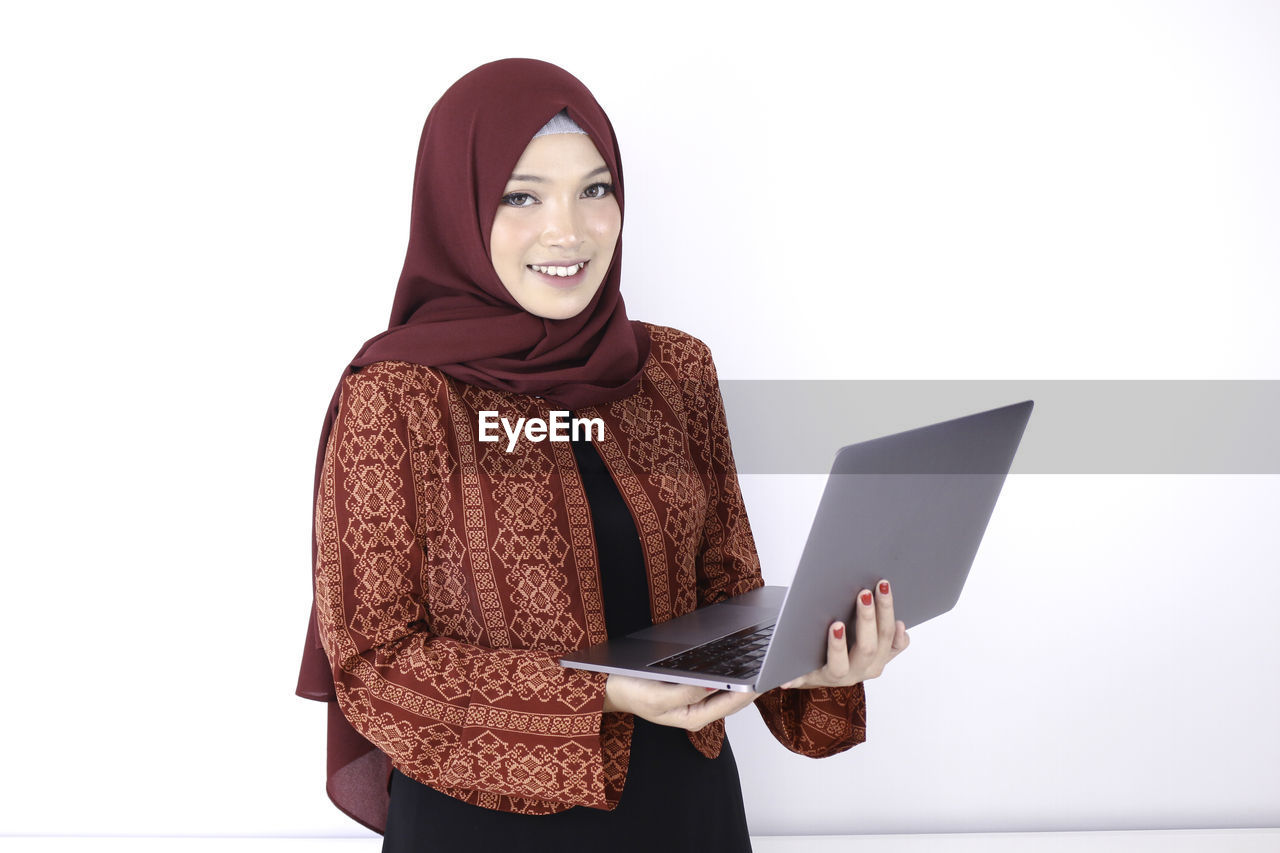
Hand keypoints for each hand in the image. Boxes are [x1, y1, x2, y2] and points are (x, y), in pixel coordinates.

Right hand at [603, 674, 758, 729]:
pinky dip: (729, 673)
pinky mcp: (690, 690)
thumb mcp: (657, 696)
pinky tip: (737, 661)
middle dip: (752, 684)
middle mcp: (698, 712)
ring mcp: (694, 702)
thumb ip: (686, 693)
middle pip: (734, 699)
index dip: (750, 690)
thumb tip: (714, 684)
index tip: (766, 676)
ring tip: (761, 661)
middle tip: (771, 665)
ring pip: (727, 690)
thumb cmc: (630, 692)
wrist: (610, 688)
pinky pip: (716, 682)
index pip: (731, 703)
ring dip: (743, 677)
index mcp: (693, 717)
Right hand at [780, 579, 909, 689]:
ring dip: (885, 613)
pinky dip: (901, 633)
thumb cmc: (814, 664)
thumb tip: (782, 682)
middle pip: (867, 648)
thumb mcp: (800, 670)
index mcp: (835, 675)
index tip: (836, 625)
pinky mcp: (887, 655)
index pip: (837, 664)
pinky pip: (899, 646)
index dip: (837, 646)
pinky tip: (900, 618)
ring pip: (886, 641)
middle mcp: (859, 672)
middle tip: (863, 594)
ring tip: (881, 588)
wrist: (832, 672)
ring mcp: (875, 664)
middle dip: (866, 619)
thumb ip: (792, 675)